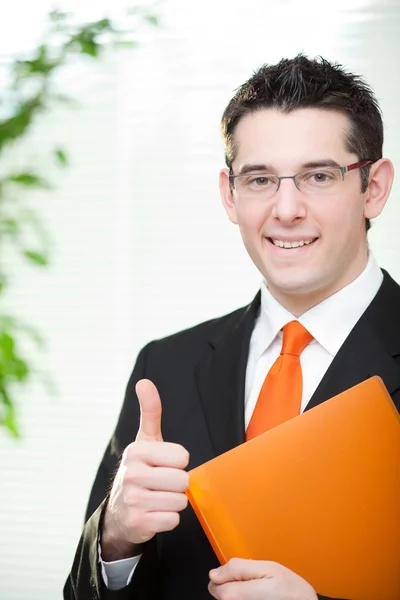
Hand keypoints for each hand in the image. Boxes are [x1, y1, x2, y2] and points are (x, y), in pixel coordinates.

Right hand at [101, 379, 189, 560]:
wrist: (119, 511)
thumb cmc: (140, 471)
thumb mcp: (144, 441)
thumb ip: (150, 412)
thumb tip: (144, 382)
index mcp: (136, 451)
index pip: (183, 457)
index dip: (178, 463)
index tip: (163, 465)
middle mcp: (131, 474)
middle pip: (183, 480)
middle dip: (177, 484)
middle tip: (161, 484)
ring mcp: (133, 500)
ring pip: (180, 501)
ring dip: (173, 502)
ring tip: (157, 498)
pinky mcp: (138, 523)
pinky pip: (173, 520)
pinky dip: (168, 519)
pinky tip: (154, 513)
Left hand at [208, 558, 317, 599]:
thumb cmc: (292, 592)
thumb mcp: (268, 567)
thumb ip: (237, 567)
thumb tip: (215, 572)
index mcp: (235, 595)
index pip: (214, 582)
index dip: (228, 573)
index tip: (243, 574)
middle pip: (220, 593)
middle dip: (234, 584)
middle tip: (255, 582)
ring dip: (241, 593)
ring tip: (260, 592)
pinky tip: (261, 599)